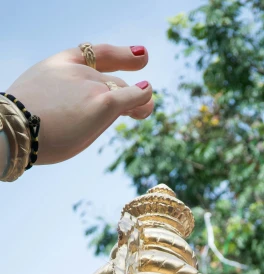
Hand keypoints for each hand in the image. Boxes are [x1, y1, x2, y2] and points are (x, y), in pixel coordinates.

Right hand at [6, 43, 153, 164]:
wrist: (14, 129)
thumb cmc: (21, 125)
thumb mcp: (37, 101)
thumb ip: (60, 100)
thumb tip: (80, 118)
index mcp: (58, 64)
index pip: (93, 54)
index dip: (119, 54)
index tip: (139, 55)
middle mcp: (78, 70)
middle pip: (110, 80)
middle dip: (126, 92)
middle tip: (142, 103)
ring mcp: (92, 84)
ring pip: (123, 92)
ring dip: (139, 102)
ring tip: (147, 110)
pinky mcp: (104, 102)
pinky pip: (134, 97)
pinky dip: (144, 99)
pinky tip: (148, 101)